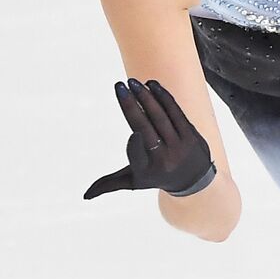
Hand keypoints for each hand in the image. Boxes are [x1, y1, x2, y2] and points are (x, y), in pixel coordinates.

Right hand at [83, 78, 217, 199]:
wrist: (194, 178)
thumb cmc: (155, 175)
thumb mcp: (133, 181)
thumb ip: (109, 184)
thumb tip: (84, 196)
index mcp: (146, 171)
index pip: (138, 158)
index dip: (135, 147)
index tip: (131, 134)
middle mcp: (164, 159)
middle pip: (146, 129)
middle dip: (132, 106)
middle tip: (119, 87)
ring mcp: (179, 145)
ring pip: (161, 117)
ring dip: (146, 97)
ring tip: (132, 82)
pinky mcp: (191, 133)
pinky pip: (175, 112)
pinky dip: (163, 97)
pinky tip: (151, 84)